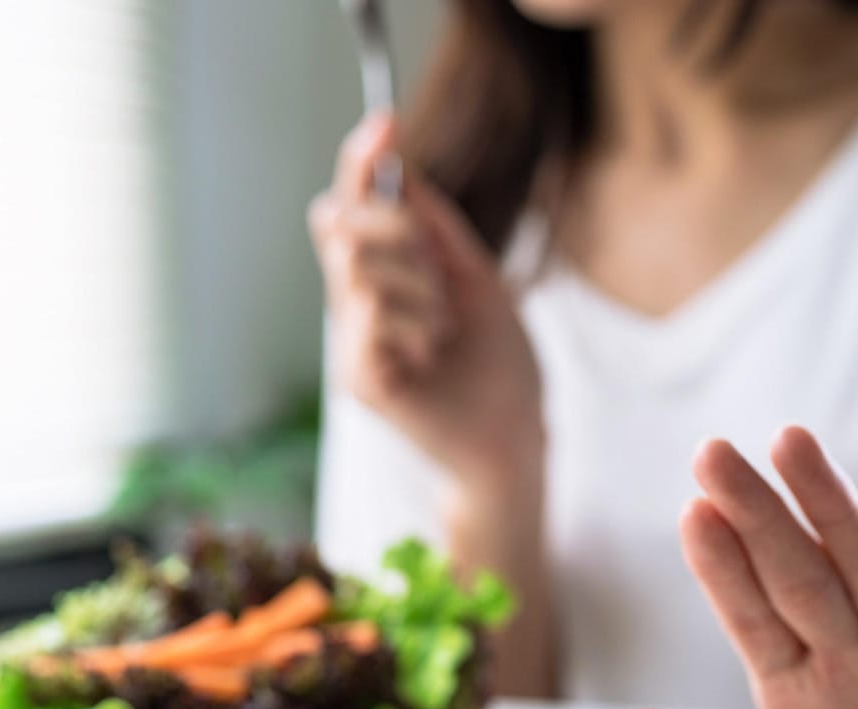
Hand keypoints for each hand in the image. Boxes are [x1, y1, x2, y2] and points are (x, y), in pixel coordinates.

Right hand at [308, 113, 544, 494]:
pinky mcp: (356, 376)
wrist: (515, 437)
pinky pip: (370, 314)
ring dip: (420, 289)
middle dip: (397, 230)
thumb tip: (400, 169)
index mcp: (385, 278)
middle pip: (342, 223)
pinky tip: (431, 357)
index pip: (353, 207)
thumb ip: (437, 229)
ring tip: (443, 332)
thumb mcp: (476, 279)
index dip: (361, 162)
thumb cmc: (500, 368)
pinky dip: (414, 327)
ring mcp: (350, 342)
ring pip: (360, 267)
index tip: (384, 123)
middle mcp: (356, 306)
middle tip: (441, 276)